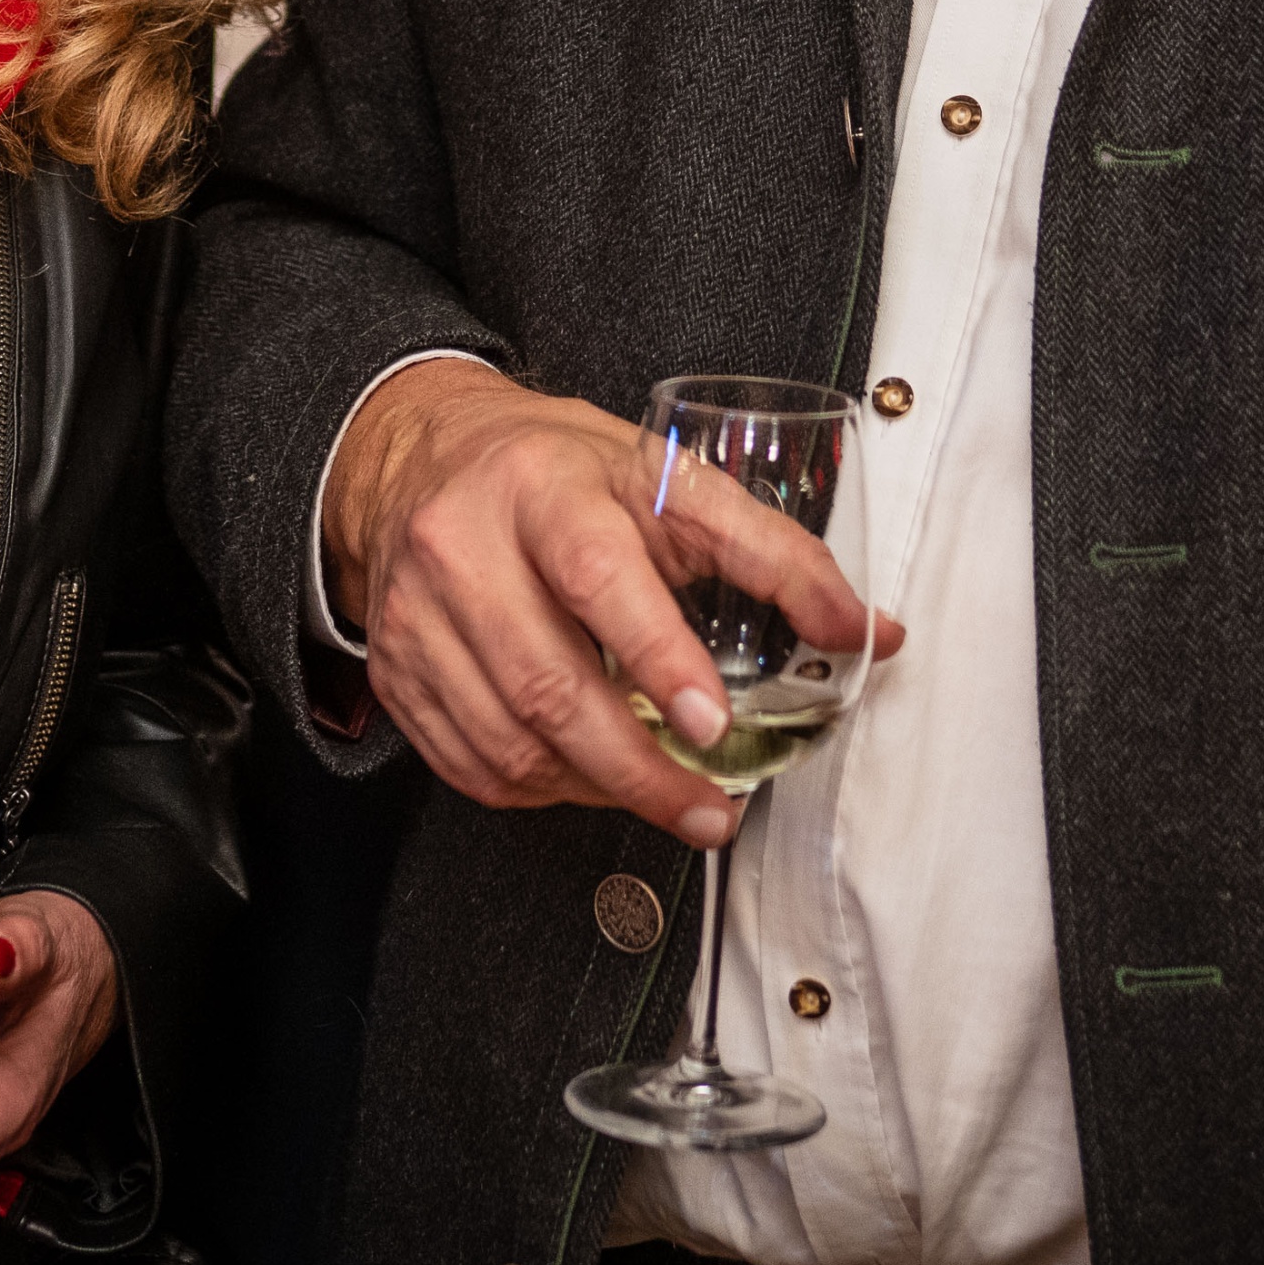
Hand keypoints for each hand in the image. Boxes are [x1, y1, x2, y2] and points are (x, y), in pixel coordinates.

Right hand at [318, 359, 888, 844]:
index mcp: (543, 487)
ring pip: (509, 741)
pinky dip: (542, 790)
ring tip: (667, 797)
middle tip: (712, 808)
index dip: (658, 653)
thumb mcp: (666, 479)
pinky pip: (472, 765)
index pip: (596, 574)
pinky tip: (588, 778)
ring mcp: (418, 617)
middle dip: (640, 768)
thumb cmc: (560, 472)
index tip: (711, 718)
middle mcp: (464, 548)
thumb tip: (867, 632)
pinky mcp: (396, 672)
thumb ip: (772, 552)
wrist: (424, 457)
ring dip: (599, 790)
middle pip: (548, 682)